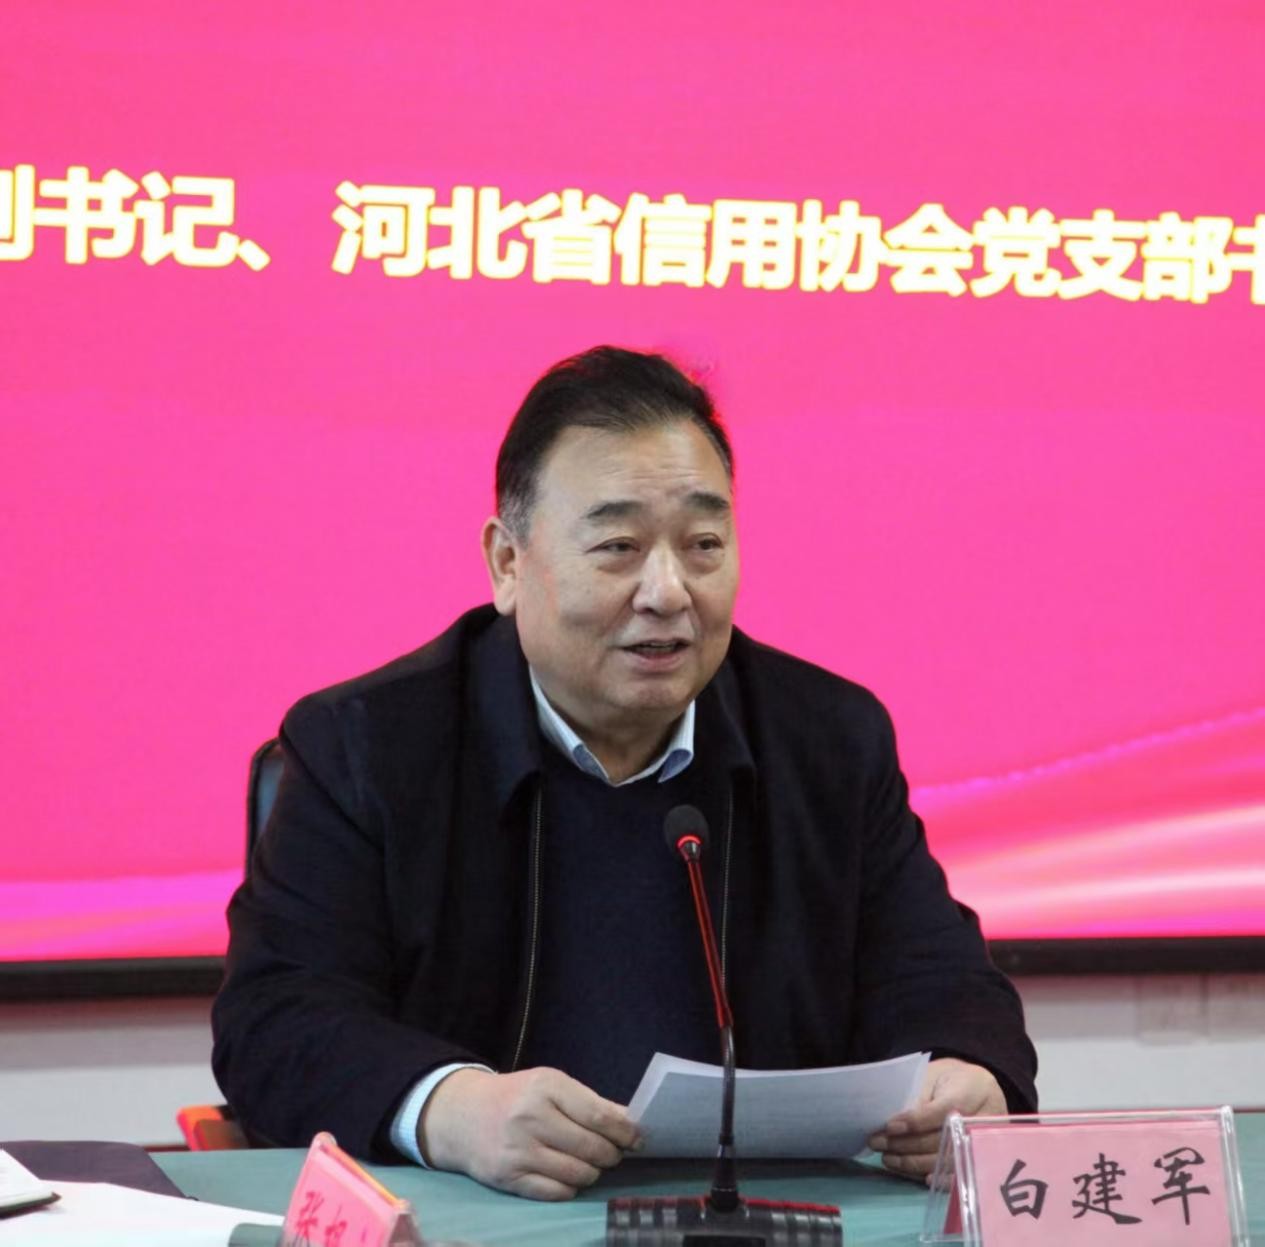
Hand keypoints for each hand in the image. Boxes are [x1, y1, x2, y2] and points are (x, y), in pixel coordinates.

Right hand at [418, 1066, 640, 1199]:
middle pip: (592, 1148)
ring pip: (578, 1174)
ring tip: (590, 1163)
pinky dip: (570, 1187)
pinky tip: (568, 1175)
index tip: (637, 1138)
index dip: (624, 1131)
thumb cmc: (516, 1097)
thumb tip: (631, 1123)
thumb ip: (589, 1102)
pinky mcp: (508, 1178)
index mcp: (546, 1086)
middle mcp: (531, 1117)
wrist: (461, 1115)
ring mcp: (518, 1150)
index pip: (598, 1115)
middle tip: (613, 1153)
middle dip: (611, 1155)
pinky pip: (557, 1192)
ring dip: (592, 1172)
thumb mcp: (549, 1085)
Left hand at [867, 1058, 1005, 1183]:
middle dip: (907, 1144)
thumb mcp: (933, 1075)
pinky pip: (960, 1175)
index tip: (890, 1126)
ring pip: (948, 1160)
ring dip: (914, 1162)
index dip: (916, 1121)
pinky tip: (920, 1177)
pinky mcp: (980, 1159)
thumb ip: (918, 1094)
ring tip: (888, 1158)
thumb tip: (895, 1121)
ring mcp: (984, 1142)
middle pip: (942, 1138)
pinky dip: (940, 1179)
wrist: (978, 1087)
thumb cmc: (949, 1079)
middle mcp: (983, 1119)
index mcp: (971, 1090)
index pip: (942, 1110)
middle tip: (878, 1142)